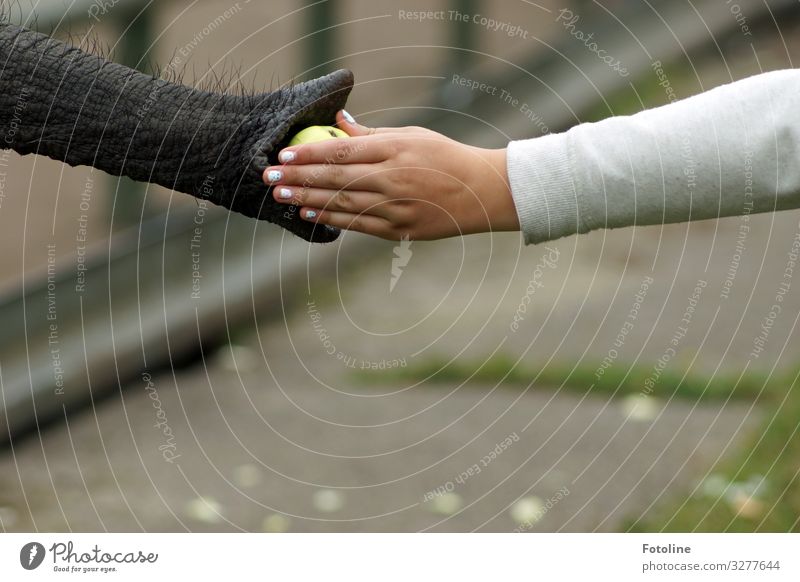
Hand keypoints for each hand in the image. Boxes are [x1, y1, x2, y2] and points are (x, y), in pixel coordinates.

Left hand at [263, 111, 519, 239]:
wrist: (481, 192)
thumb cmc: (444, 157)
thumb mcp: (411, 135)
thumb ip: (371, 132)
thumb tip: (337, 120)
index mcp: (395, 150)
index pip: (342, 151)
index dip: (308, 154)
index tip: (282, 155)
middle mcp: (392, 179)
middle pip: (335, 178)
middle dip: (298, 178)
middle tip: (269, 178)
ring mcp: (395, 207)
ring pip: (341, 203)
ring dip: (307, 199)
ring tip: (281, 196)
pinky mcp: (399, 229)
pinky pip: (357, 224)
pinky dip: (331, 218)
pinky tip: (310, 212)